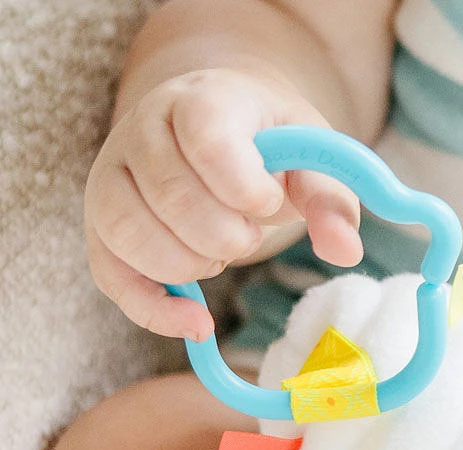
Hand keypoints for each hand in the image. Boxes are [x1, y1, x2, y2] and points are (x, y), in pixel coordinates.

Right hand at [85, 68, 363, 339]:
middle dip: (226, 237)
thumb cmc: (269, 148)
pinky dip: (157, 310)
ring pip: (132, 236)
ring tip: (219, 252)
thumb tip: (345, 251)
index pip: (206, 137)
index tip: (268, 202)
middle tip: (248, 233)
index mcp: (202, 100)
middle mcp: (143, 130)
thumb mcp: (312, 159)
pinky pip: (112, 277)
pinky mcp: (102, 226)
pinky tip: (199, 322)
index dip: (244, 186)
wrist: (219, 131)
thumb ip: (331, 201)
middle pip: (172, 199)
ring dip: (191, 265)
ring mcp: (112, 176)